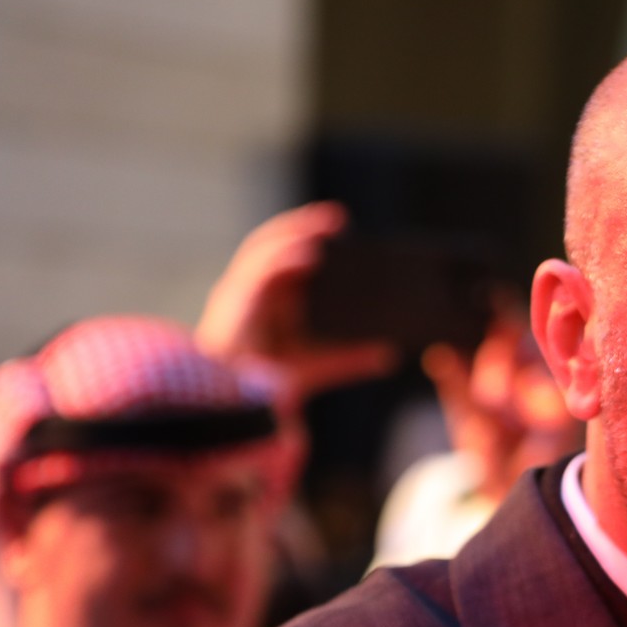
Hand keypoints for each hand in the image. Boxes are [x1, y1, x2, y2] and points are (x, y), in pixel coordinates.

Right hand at [196, 203, 396, 400]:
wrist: (241, 409)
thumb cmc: (270, 386)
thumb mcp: (322, 365)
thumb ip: (353, 358)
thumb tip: (391, 354)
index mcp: (268, 299)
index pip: (287, 254)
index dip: (310, 235)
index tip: (341, 225)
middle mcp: (252, 291)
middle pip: (275, 244)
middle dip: (305, 226)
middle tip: (338, 217)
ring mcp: (239, 295)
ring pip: (264, 250)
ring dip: (294, 232)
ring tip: (325, 223)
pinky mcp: (235, 306)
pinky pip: (258, 274)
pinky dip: (283, 260)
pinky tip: (309, 253)